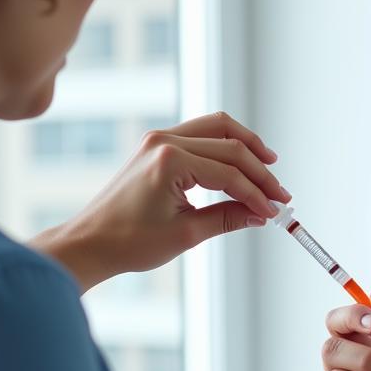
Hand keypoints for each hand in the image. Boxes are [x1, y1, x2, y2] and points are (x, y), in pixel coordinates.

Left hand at [29, 111, 290, 291]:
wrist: (90, 243)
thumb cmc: (127, 241)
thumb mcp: (187, 233)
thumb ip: (229, 218)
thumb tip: (260, 214)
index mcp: (169, 160)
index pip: (229, 173)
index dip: (257, 194)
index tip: (275, 212)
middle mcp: (164, 141)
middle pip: (229, 144)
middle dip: (259, 171)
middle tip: (279, 195)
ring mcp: (159, 140)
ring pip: (217, 128)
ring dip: (246, 147)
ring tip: (270, 166)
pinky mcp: (157, 146)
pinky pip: (201, 136)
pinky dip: (225, 148)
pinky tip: (241, 163)